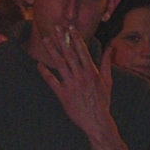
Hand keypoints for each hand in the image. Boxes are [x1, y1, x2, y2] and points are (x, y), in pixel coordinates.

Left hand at [37, 25, 114, 139]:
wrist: (97, 122)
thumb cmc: (103, 103)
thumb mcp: (108, 82)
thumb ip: (107, 64)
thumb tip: (110, 48)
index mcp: (92, 72)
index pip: (82, 51)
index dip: (75, 38)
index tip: (70, 27)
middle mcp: (81, 76)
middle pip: (69, 54)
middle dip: (62, 39)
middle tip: (55, 27)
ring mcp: (71, 85)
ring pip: (59, 64)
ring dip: (52, 50)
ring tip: (45, 39)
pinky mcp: (63, 95)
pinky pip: (52, 82)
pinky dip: (45, 73)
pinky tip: (39, 65)